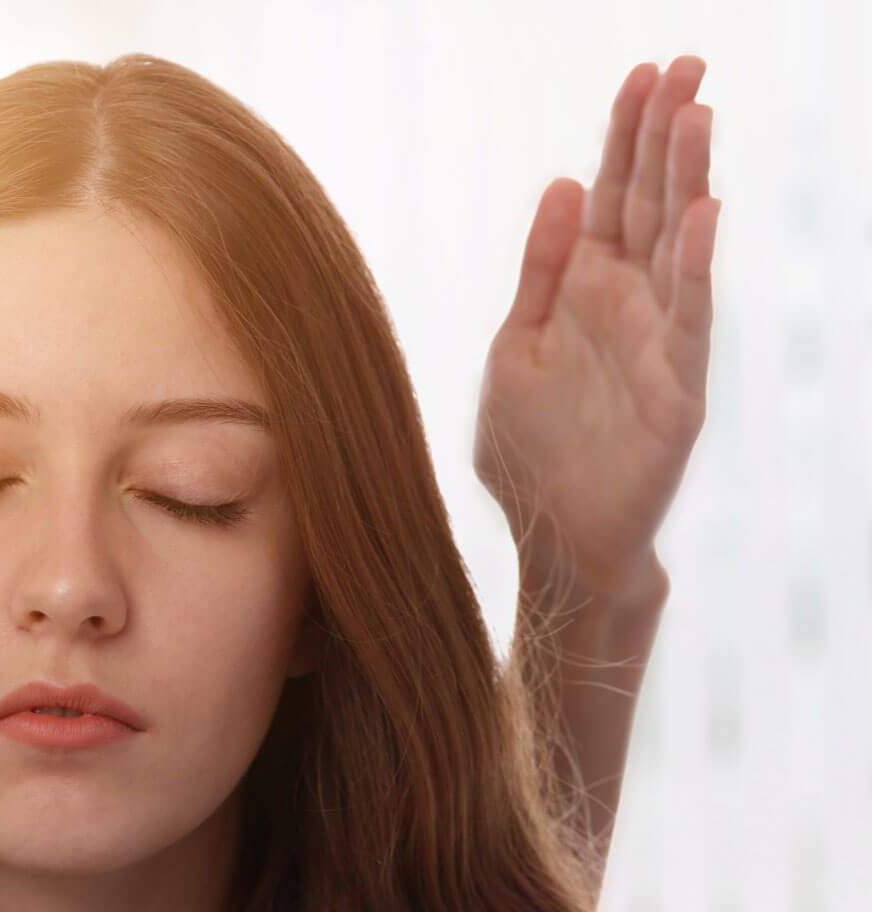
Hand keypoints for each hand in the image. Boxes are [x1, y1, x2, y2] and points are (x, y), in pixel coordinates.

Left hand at [476, 56, 718, 603]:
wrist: (552, 540)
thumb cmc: (531, 451)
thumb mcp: (516, 346)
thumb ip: (540, 271)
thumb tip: (563, 185)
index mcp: (585, 292)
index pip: (612, 197)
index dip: (625, 137)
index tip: (641, 74)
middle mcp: (628, 307)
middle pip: (650, 205)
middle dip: (665, 136)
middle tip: (687, 65)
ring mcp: (658, 346)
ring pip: (677, 248)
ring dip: (688, 181)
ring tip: (698, 114)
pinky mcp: (676, 394)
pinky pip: (687, 321)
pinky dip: (692, 267)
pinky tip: (701, 215)